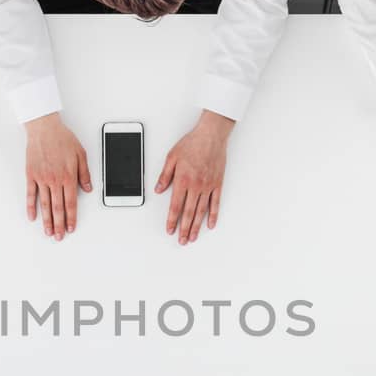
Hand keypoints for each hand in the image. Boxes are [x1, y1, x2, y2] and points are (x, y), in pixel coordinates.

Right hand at [25, 113, 91, 240]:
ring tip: (48, 232)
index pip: (71, 203)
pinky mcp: (31, 175)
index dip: (71, 217)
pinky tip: (32, 217)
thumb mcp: (80, 154)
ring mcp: (41, 179)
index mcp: (68, 176)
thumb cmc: (62, 139)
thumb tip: (88, 189)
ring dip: (46, 221)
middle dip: (59, 225)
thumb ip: (84, 173)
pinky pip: (30, 195)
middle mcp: (54, 180)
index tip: (71, 228)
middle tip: (59, 237)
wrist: (44, 128)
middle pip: (57, 208)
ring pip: (45, 204)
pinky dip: (31, 207)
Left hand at [156, 110, 232, 244]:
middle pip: (188, 213)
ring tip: (193, 237)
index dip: (172, 220)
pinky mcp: (217, 184)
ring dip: (196, 226)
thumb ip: (164, 175)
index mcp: (182, 180)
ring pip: (201, 211)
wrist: (211, 135)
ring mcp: (208, 186)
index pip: (175, 206)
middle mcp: (196, 186)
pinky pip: (215, 203)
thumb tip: (158, 189)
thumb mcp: (171, 157)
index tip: (170, 230)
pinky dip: (213, 215)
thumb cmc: (192, 143)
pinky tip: (210, 224)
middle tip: (181, 240)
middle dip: (183, 229)